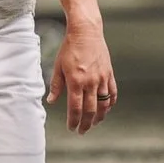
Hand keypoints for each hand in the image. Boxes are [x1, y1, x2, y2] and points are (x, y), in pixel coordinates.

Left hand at [49, 19, 116, 136]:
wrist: (86, 32)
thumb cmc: (69, 47)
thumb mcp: (58, 66)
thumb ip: (56, 85)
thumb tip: (51, 101)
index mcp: (75, 81)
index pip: (75, 108)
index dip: (73, 121)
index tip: (71, 128)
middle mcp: (90, 82)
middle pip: (90, 110)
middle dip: (86, 123)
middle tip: (82, 131)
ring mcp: (102, 78)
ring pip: (103, 104)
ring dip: (99, 117)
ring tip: (93, 123)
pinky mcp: (109, 74)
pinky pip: (112, 93)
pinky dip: (110, 103)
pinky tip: (106, 109)